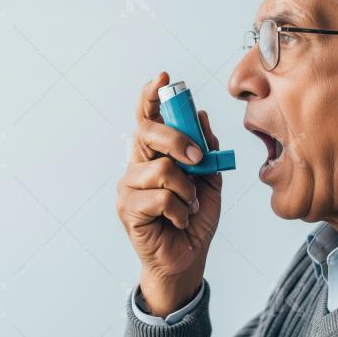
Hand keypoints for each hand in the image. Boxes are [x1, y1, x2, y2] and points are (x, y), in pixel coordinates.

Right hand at [116, 71, 222, 316]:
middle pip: (147, 132)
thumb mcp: (209, 180)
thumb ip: (206, 150)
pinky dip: (180, 209)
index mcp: (156, 154)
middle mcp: (138, 165)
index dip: (152, 96)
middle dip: (178, 139)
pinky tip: (179, 221)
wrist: (188, 259)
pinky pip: (160, 197)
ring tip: (189, 205)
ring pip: (160, 169)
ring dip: (186, 189)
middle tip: (198, 159)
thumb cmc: (194, 219)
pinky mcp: (128, 209)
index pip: (148, 118)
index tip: (163, 77)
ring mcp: (129, 186)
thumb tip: (201, 115)